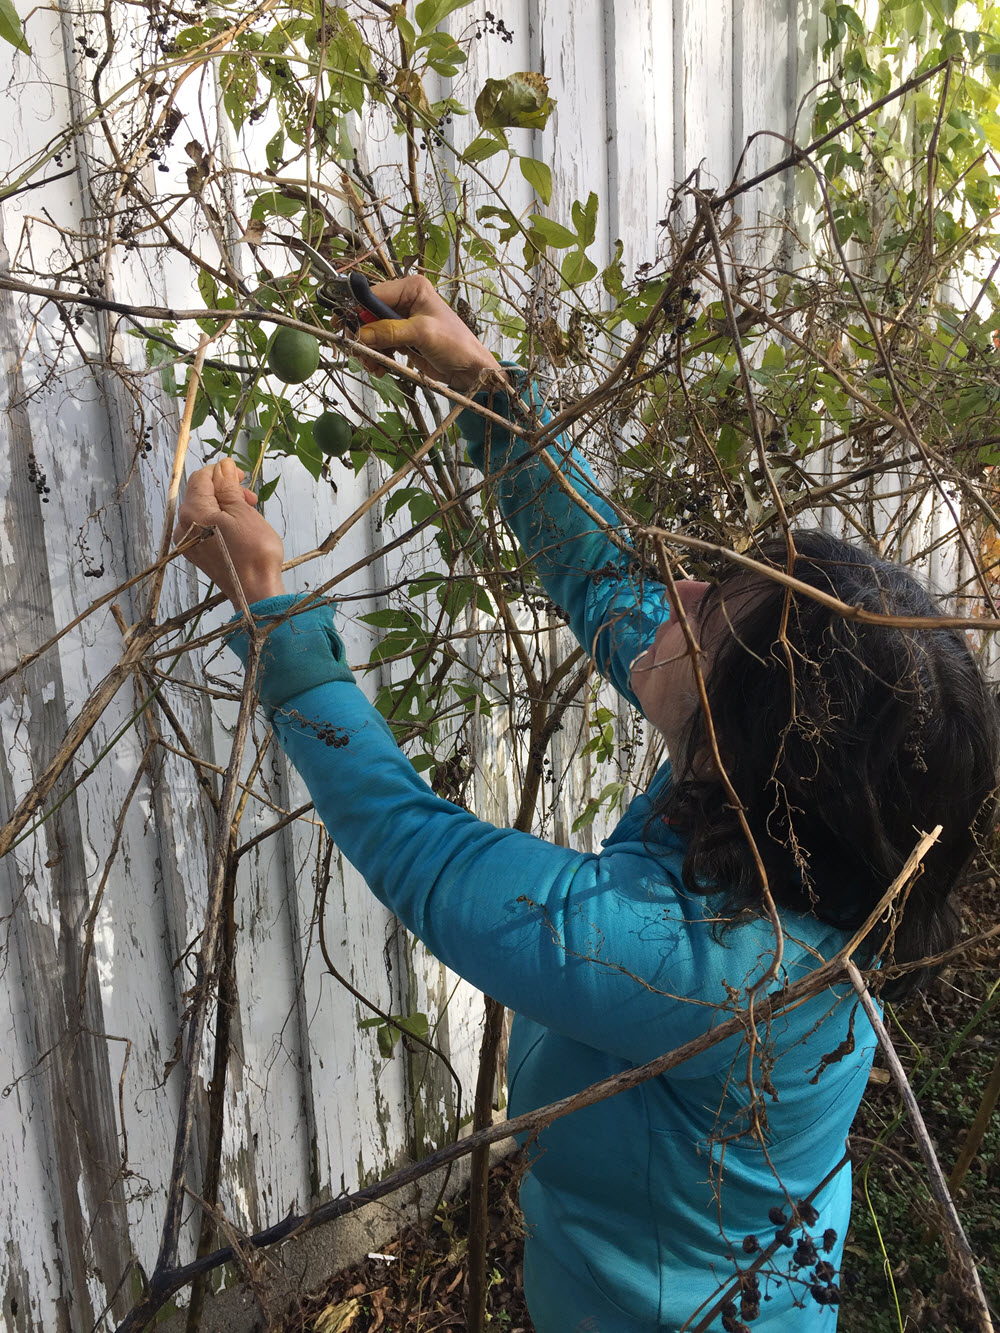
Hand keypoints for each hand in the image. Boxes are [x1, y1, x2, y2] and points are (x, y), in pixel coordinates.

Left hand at [174, 458, 285, 606]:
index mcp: (193, 512)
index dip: (221, 471)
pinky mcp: (196, 553)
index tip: (241, 476)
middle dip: (225, 490)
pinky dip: (219, 521)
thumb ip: (228, 486)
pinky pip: (204, 527)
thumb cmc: (254, 552)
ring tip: (247, 513)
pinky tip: (238, 527)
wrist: (256, 591)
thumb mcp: (243, 511)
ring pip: (203, 510)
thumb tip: (222, 466)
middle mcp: (184, 526)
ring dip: (224, 505)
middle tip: (250, 498)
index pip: (200, 478)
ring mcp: (188, 542)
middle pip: (200, 494)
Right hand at [354, 275, 505, 392]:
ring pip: (371, 332)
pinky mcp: (402, 337)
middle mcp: (405, 300)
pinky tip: (381, 367)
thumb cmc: (456, 345)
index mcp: (412, 288)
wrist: (470, 370)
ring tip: (374, 365)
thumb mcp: (422, 334)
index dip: (356, 311)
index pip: (374, 294)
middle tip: (359, 353)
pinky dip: (376, 356)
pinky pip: (379, 344)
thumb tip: (361, 333)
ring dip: (368, 349)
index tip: (343, 327)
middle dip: (363, 335)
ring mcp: (402, 320)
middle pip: (368, 314)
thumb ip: (390, 332)